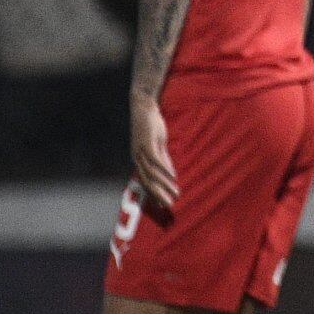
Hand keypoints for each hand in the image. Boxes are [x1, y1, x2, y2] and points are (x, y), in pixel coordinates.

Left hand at [130, 95, 179, 209]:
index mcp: (139, 160)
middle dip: (158, 195)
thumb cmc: (151, 126)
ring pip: (151, 174)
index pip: (146, 182)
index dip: (154, 194)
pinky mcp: (147, 143)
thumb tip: (171, 176)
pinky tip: (173, 177)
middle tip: (169, 206)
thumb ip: (164, 161)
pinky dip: (165, 170)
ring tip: (175, 193)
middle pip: (147, 182)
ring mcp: (140, 151)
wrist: (144, 107)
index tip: (164, 206)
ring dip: (164, 185)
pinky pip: (156, 160)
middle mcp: (137, 158)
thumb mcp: (159, 146)